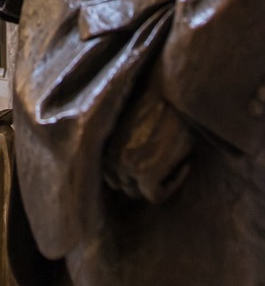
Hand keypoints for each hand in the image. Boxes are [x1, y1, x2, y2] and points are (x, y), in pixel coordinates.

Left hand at [104, 76, 194, 203]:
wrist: (170, 89)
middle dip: (142, 179)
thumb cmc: (156, 100)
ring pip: (138, 193)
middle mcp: (108, 157)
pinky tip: (184, 164)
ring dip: (157, 183)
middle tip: (164, 164)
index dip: (131, 171)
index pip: (109, 173)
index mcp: (102, 142)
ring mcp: (125, 167)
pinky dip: (172, 185)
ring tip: (174, 160)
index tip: (152, 160)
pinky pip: (156, 196)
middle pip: (123, 185)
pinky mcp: (145, 175)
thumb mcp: (132, 124)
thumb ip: (126, 144)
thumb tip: (138, 161)